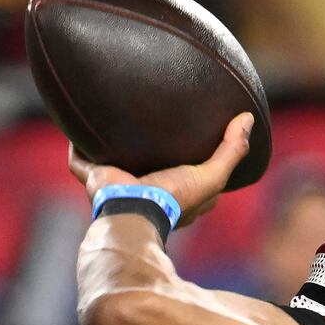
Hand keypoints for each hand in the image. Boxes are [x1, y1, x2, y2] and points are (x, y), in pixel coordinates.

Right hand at [68, 112, 252, 227]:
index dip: (195, 157)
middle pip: (147, 163)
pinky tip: (78, 121)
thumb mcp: (213, 176)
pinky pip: (80, 159)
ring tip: (114, 113)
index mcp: (174, 192)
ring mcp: (117, 183)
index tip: (201, 133)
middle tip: (153, 117)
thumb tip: (248, 119)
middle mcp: (145, 188)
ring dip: (112, 142)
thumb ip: (232, 150)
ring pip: (113, 159)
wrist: (133, 211)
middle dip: (150, 146)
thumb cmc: (175, 198)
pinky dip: (77, 144)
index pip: (188, 173)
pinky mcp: (93, 176)